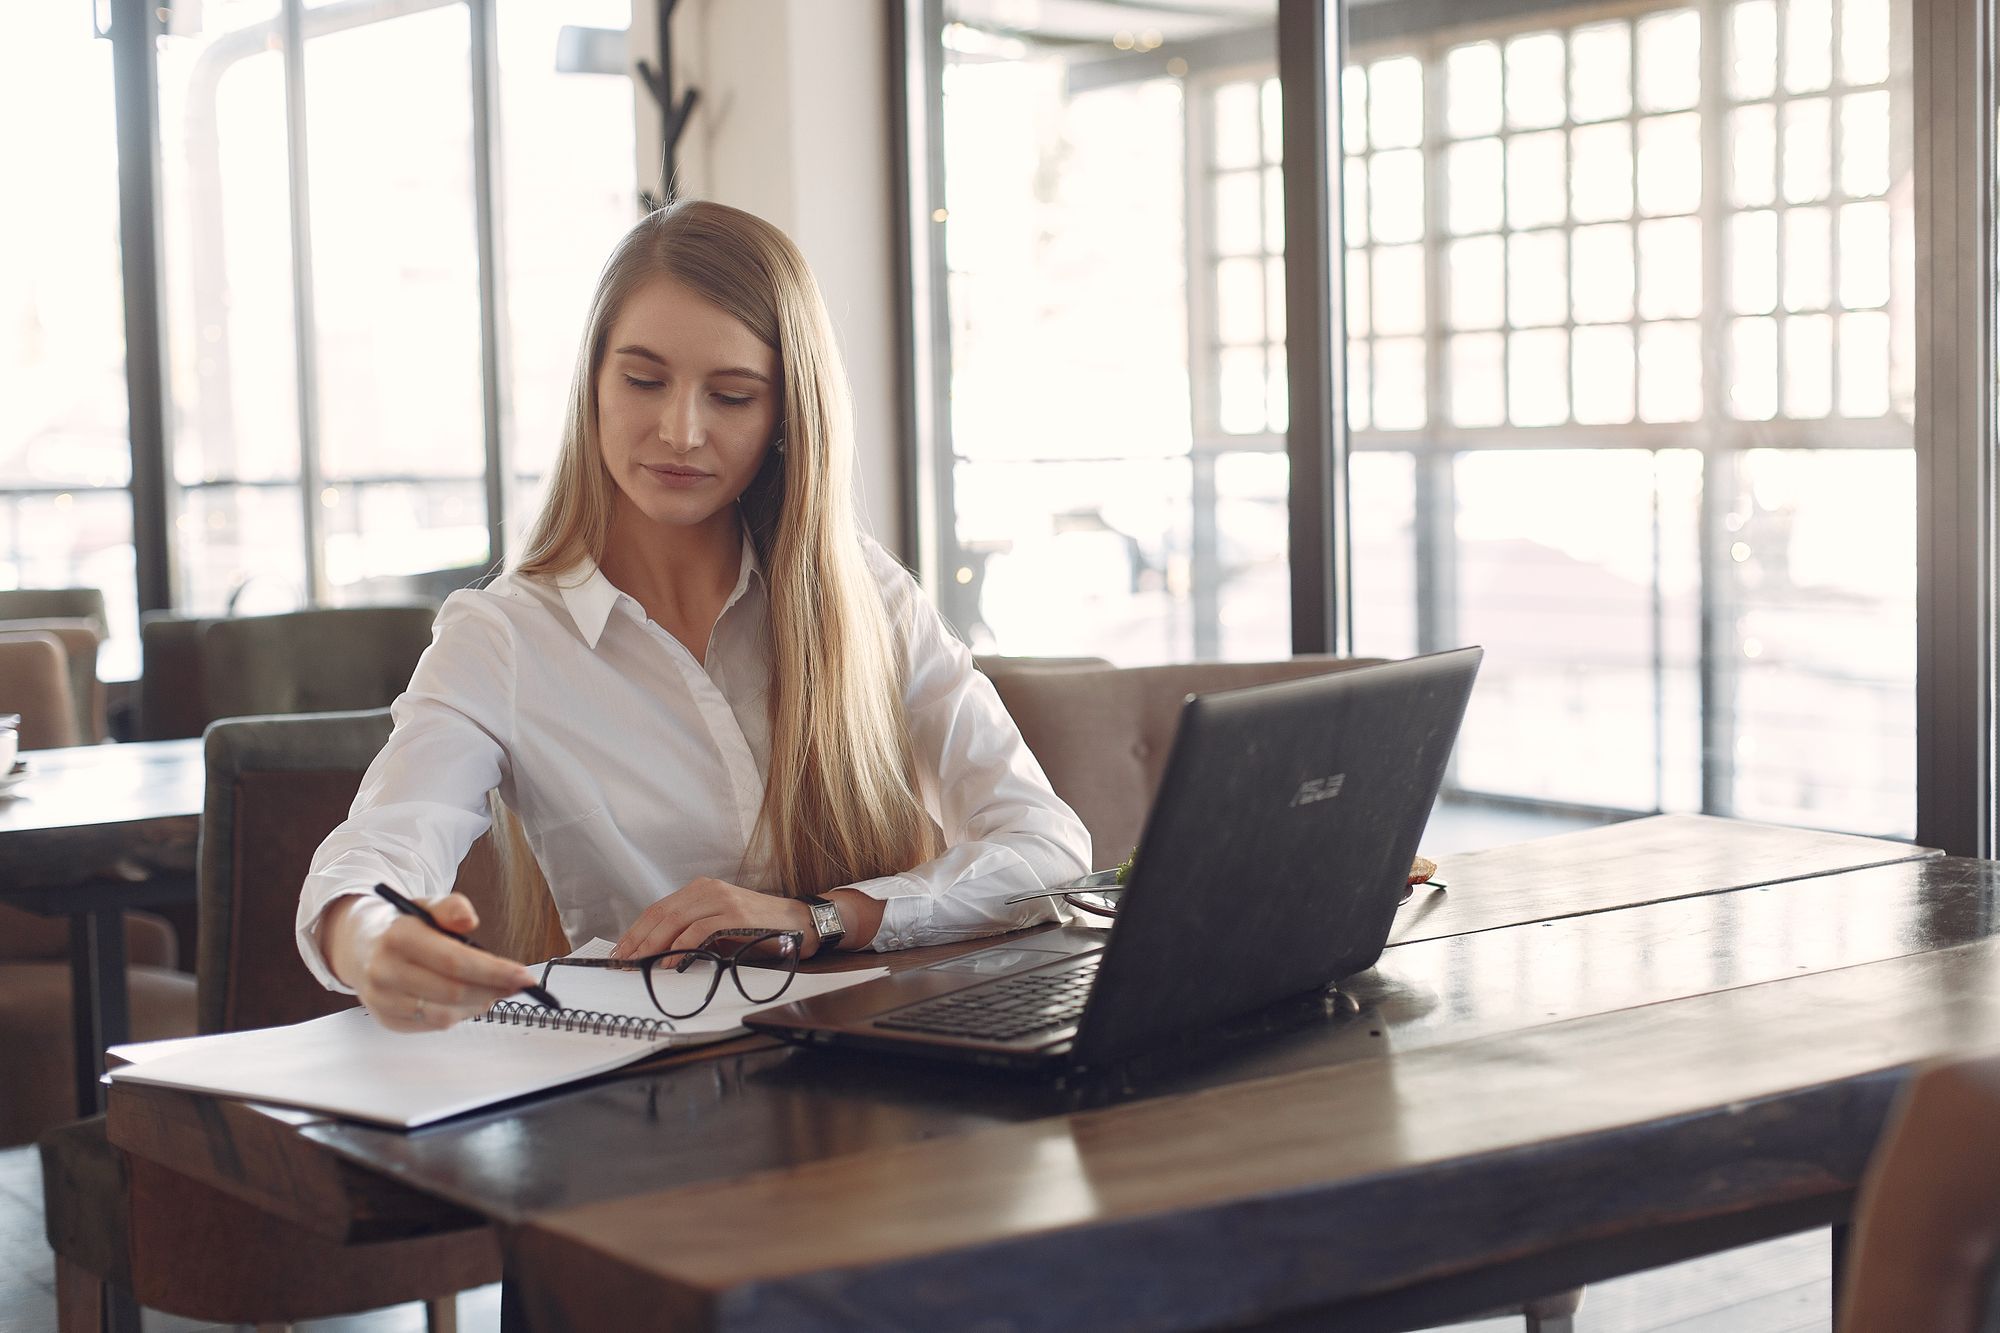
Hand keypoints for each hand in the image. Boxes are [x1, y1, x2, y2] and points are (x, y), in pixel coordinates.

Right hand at [322, 893, 542, 1031]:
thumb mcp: (426, 904)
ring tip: (494, 991)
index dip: (494, 972)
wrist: (359, 944)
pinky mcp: (386, 1020)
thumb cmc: (404, 925)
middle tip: (518, 985)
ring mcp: (382, 1000)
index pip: (455, 962)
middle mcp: (385, 972)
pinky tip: (469, 1001)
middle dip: (494, 990)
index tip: (524, 976)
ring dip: (478, 1005)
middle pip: (453, 992)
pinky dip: (457, 1016)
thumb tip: (470, 920)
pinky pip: (431, 1025)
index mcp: (398, 938)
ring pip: (444, 1015)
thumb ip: (451, 907)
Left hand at [611, 877, 813, 959]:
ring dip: (654, 945)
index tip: (621, 952)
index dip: (636, 931)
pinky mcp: (735, 915)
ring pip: (675, 921)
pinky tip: (671, 963)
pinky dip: (681, 948)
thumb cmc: (759, 929)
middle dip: (638, 940)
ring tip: (641, 964)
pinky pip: (699, 931)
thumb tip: (659, 955)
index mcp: (701, 889)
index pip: (658, 909)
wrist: (800, 923)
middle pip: (661, 914)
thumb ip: (693, 933)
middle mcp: (708, 889)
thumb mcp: (720, 927)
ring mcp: (722, 900)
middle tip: (624, 962)